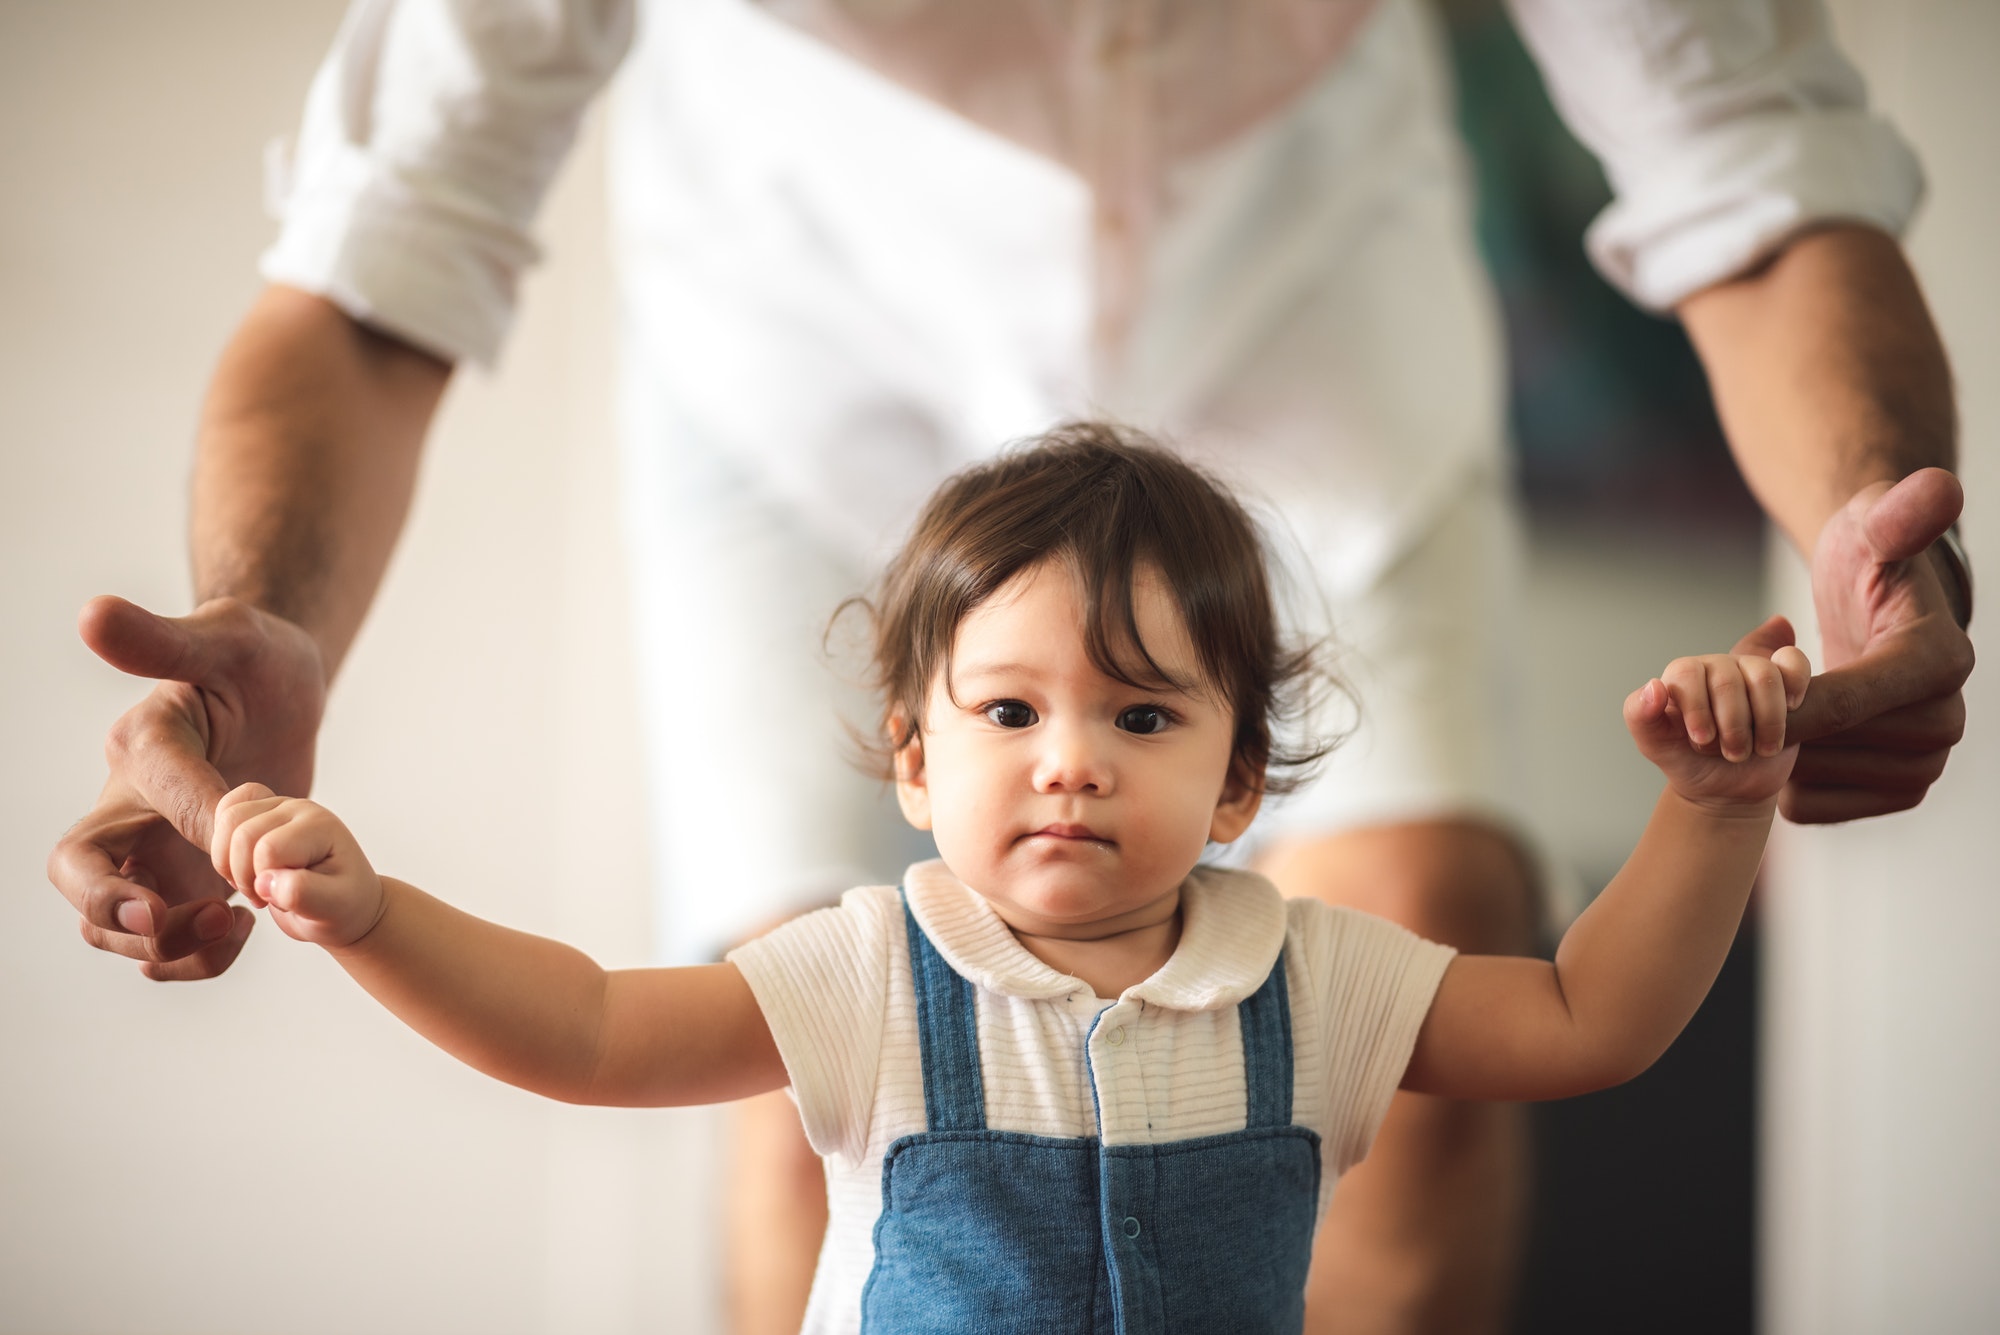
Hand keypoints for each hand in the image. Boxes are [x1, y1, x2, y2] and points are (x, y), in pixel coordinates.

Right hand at [46, 596, 326, 978]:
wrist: (282, 690)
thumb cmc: (255, 657)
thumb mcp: (227, 636)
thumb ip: (165, 639)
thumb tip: (91, 615)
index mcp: (141, 746)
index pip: (137, 796)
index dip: (166, 836)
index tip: (222, 872)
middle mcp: (129, 804)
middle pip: (80, 878)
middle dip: (119, 914)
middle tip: (202, 918)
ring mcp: (150, 846)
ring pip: (114, 924)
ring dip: (168, 945)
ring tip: (240, 924)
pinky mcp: (182, 875)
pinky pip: (165, 940)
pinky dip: (198, 953)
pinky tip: (252, 924)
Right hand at [211, 784, 384, 948]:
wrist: (344, 903)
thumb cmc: (340, 906)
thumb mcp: (332, 908)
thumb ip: (302, 893)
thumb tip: (265, 881)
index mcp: (320, 827)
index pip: (268, 849)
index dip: (264, 882)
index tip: (284, 899)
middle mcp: (299, 808)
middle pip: (241, 832)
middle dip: (242, 874)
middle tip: (264, 896)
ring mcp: (278, 806)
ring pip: (226, 820)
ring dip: (228, 861)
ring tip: (253, 883)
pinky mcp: (261, 811)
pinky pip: (225, 811)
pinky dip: (221, 843)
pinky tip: (240, 866)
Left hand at [1626, 627, 1812, 812]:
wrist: (1727, 786)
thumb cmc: (1689, 760)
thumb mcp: (1655, 745)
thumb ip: (1640, 716)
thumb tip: (1654, 686)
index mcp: (1682, 676)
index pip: (1686, 673)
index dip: (1696, 708)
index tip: (1702, 740)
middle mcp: (1716, 667)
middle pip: (1727, 679)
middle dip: (1731, 725)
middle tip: (1730, 753)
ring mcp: (1751, 671)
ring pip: (1764, 675)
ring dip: (1766, 720)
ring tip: (1760, 748)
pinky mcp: (1784, 681)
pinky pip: (1794, 662)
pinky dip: (1796, 685)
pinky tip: (1792, 709)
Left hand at [1786, 468, 1973, 821]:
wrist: (1872, 596)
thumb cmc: (1868, 554)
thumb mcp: (1873, 524)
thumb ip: (1898, 513)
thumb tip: (1939, 489)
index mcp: (1939, 662)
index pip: (1852, 700)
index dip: (1787, 702)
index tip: (1742, 689)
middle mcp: (1945, 720)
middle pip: (1827, 747)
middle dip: (1776, 721)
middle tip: (1752, 687)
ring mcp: (1926, 764)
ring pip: (1816, 781)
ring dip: (1775, 752)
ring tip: (1769, 709)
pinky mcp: (1896, 792)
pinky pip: (1816, 808)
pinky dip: (1784, 784)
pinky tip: (1781, 743)